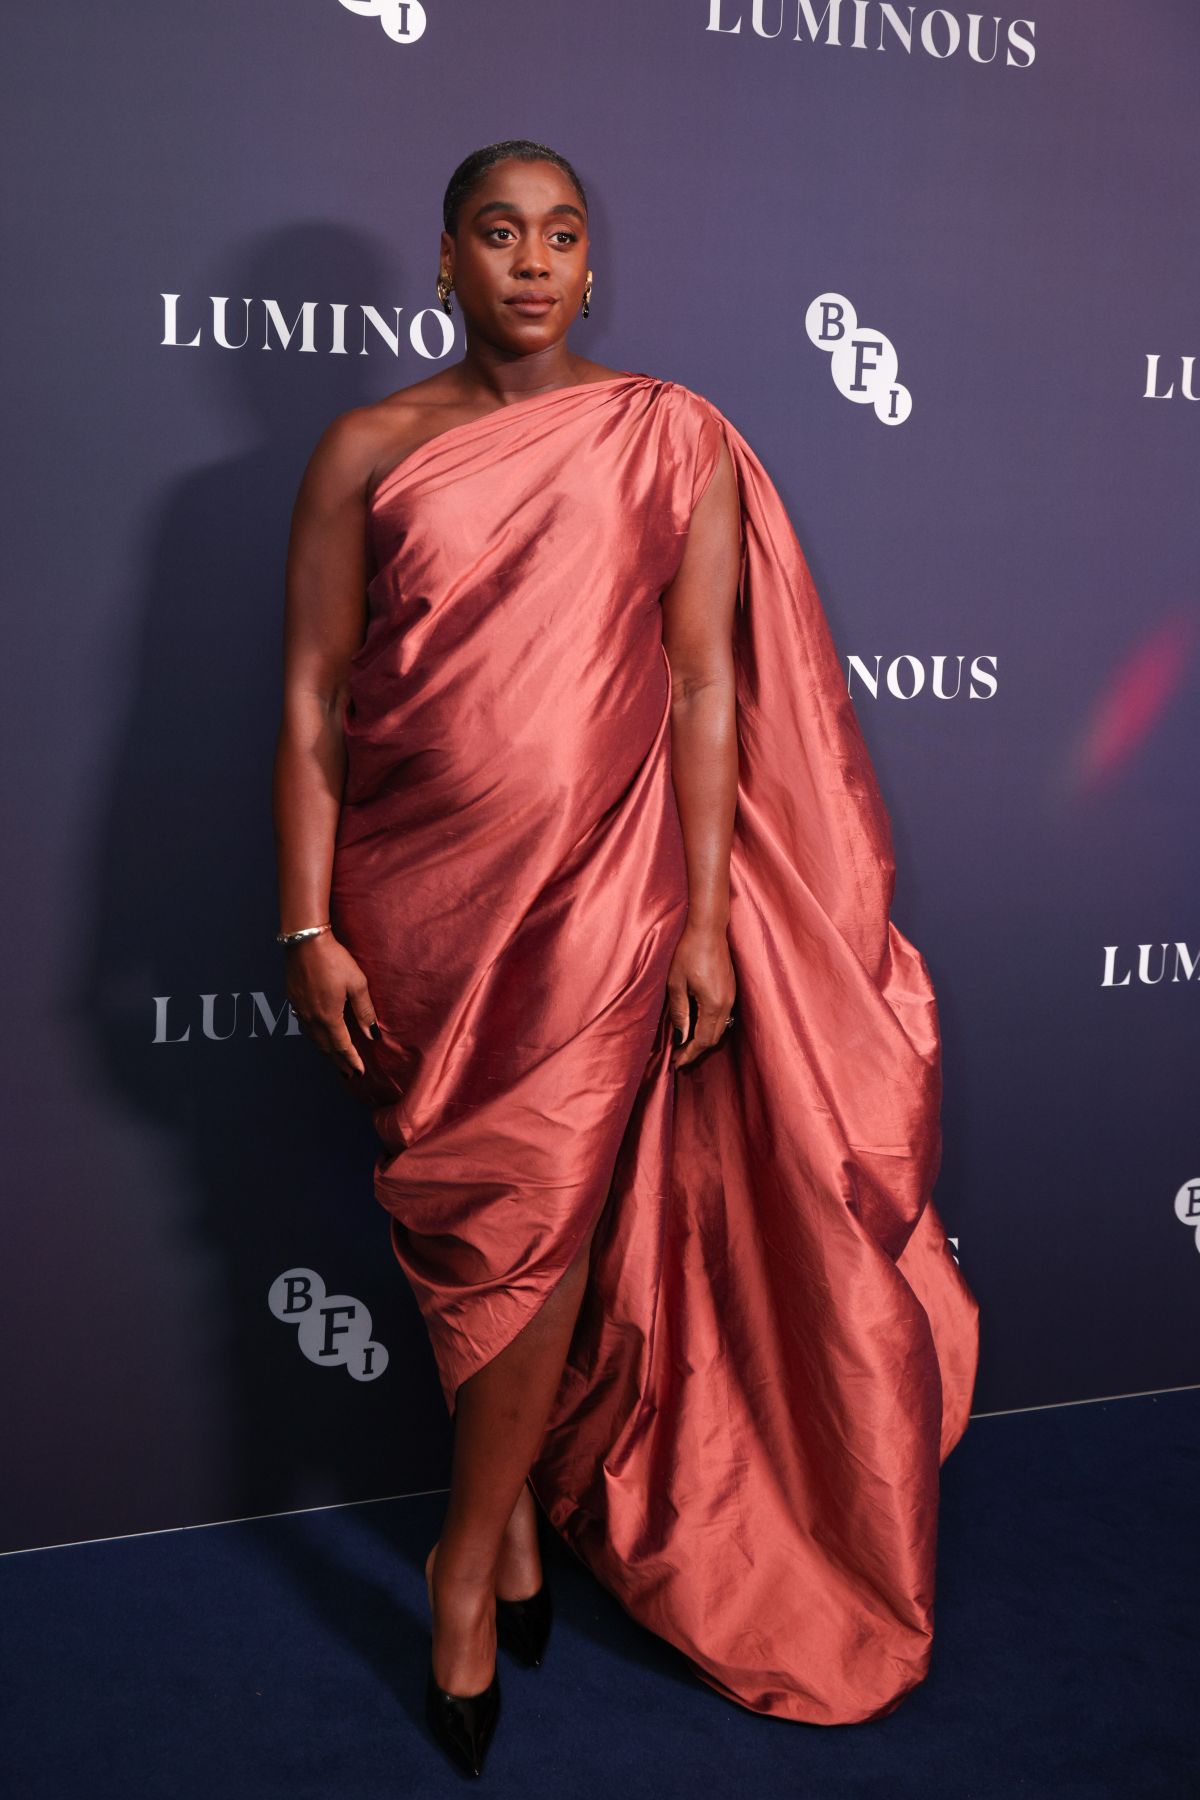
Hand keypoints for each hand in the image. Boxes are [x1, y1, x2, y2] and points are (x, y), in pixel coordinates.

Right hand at [284, 932, 378, 1078]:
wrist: (305, 942)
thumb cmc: (334, 959)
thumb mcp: (357, 984)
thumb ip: (364, 1011)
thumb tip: (372, 1034)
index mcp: (329, 1017)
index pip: (342, 1046)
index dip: (351, 1060)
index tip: (359, 1072)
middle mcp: (311, 1018)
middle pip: (326, 1047)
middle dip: (338, 1062)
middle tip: (348, 1074)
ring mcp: (299, 1010)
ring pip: (313, 1039)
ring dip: (326, 1052)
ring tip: (335, 1060)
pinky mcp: (293, 1000)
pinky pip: (305, 1027)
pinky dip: (314, 1038)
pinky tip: (318, 1036)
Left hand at [666, 919, 735, 1070]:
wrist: (708, 929)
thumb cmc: (688, 952)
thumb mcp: (676, 983)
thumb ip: (679, 1012)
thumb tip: (680, 1037)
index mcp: (713, 1005)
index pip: (702, 1040)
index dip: (689, 1054)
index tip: (676, 1063)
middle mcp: (727, 1004)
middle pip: (713, 1038)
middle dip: (696, 1051)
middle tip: (678, 1058)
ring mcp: (731, 997)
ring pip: (720, 1029)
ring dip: (703, 1040)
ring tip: (686, 1046)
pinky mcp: (731, 990)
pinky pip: (722, 1017)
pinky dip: (710, 1028)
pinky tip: (697, 1026)